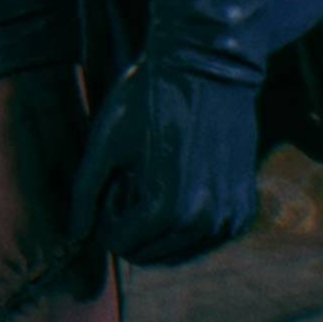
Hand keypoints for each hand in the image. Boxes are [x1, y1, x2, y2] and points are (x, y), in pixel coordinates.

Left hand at [68, 54, 262, 266]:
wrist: (208, 67)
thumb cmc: (149, 99)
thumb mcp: (104, 143)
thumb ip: (85, 193)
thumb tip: (76, 233)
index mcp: (167, 208)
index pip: (119, 244)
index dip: (105, 214)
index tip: (114, 178)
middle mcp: (205, 222)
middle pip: (148, 253)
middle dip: (130, 224)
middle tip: (132, 179)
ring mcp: (231, 218)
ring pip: (177, 252)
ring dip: (158, 226)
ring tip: (155, 178)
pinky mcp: (246, 208)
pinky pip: (206, 239)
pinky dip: (186, 224)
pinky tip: (180, 182)